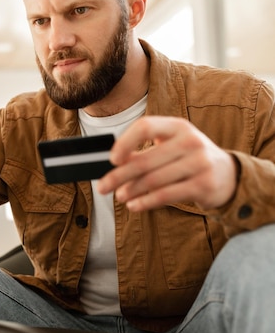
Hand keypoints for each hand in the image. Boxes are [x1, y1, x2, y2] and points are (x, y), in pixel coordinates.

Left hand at [97, 116, 237, 210]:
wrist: (229, 174)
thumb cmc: (189, 157)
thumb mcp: (172, 145)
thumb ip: (146, 150)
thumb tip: (112, 165)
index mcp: (178, 126)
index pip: (146, 126)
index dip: (125, 142)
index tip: (111, 159)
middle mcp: (190, 141)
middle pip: (145, 160)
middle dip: (119, 175)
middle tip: (103, 186)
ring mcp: (199, 163)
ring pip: (153, 180)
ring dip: (131, 190)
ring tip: (119, 196)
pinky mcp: (204, 185)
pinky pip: (166, 195)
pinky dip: (146, 202)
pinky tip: (134, 205)